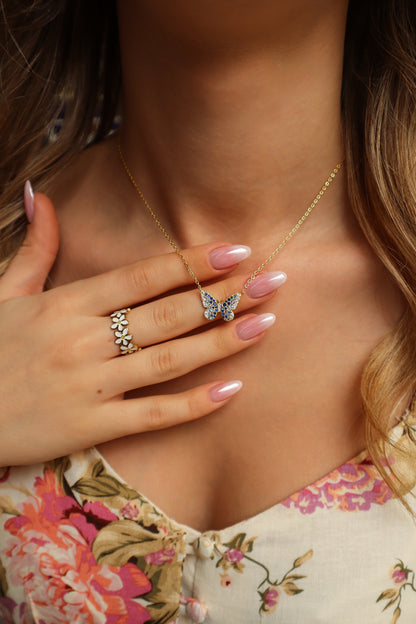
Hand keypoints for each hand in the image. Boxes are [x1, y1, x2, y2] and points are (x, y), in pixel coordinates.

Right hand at [0, 188, 285, 465]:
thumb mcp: (1, 293)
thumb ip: (33, 249)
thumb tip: (42, 197)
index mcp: (66, 303)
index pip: (142, 275)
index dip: (192, 261)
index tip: (236, 248)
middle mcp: (85, 340)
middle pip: (168, 313)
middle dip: (225, 295)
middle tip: (274, 281)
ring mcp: (90, 386)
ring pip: (169, 360)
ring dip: (222, 341)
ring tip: (266, 323)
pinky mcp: (90, 427)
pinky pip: (153, 415)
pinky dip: (194, 404)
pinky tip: (232, 389)